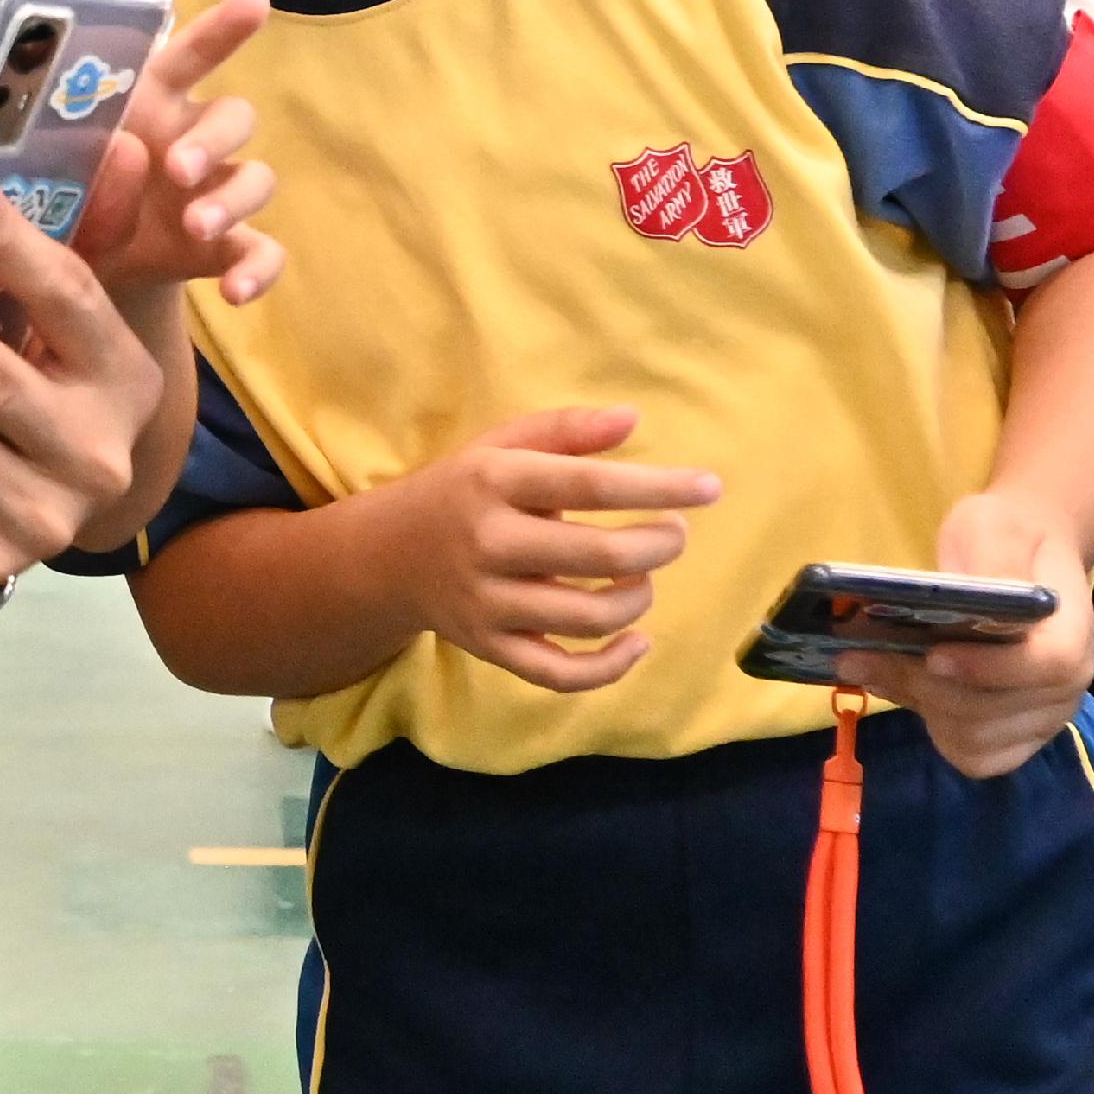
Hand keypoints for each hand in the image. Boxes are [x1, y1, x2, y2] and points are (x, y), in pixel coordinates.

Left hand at [71, 0, 284, 306]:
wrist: (78, 267)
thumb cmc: (61, 194)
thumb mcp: (49, 178)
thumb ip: (64, 166)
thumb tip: (105, 151)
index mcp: (148, 102)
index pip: (188, 55)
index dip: (221, 28)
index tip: (255, 2)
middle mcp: (191, 138)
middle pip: (232, 115)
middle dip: (213, 137)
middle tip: (178, 167)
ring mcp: (215, 192)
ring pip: (255, 177)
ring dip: (233, 199)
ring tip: (198, 225)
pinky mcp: (227, 246)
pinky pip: (264, 250)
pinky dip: (258, 270)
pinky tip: (235, 293)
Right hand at [373, 407, 722, 692]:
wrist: (384, 557)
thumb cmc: (460, 492)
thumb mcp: (499, 446)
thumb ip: (565, 430)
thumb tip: (633, 418)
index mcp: (492, 482)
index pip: (590, 485)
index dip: (659, 487)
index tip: (709, 488)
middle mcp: (488, 544)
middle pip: (599, 557)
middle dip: (658, 545)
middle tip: (675, 534)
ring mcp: (487, 604)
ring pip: (588, 618)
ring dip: (638, 599)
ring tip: (643, 578)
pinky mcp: (489, 649)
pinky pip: (560, 674)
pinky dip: (610, 668)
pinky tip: (636, 641)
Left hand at [844, 491, 1093, 777]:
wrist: (1022, 557)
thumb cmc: (1006, 539)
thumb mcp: (995, 527)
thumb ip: (989, 562)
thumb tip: (966, 596)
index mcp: (1072, 634)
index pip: (1047, 667)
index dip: (989, 669)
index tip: (933, 653)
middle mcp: (1065, 689)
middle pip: (992, 712)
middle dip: (921, 685)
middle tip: (857, 654)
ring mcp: (1041, 720)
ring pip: (972, 739)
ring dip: (915, 703)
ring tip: (869, 665)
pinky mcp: (1013, 738)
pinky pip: (971, 755)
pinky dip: (929, 725)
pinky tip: (897, 687)